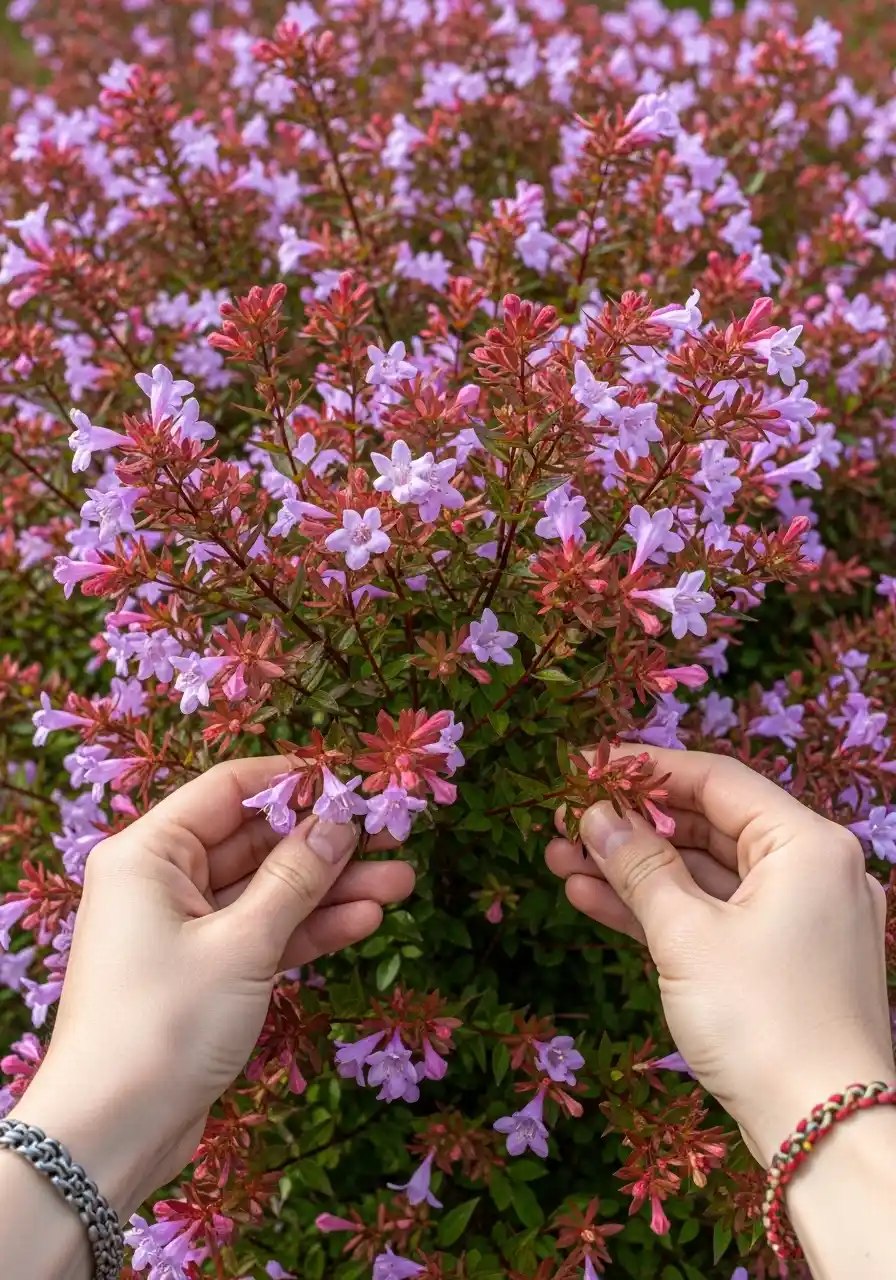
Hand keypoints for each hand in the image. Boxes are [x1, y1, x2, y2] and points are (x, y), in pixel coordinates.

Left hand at [11, 758, 413, 1216]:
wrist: (113, 1134)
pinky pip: (263, 932)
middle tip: (393, 835)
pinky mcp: (205, 971)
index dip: (295, 783)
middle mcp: (161, 881)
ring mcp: (184, 928)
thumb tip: (340, 818)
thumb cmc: (164, 1024)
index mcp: (148, 853)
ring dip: (330, 888)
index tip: (355, 783)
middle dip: (325, 842)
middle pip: (255, 841)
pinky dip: (308, 928)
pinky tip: (365, 919)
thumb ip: (297, 876)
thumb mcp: (242, 943)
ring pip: (267, 890)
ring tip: (401, 880)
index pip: (229, 790)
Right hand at [545, 746, 893, 1160]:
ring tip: (559, 862)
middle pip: (708, 826)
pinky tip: (592, 899)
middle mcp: (812, 870)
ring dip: (634, 870)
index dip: (644, 769)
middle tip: (562, 823)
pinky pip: (714, 916)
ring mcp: (799, 918)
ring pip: (704, 875)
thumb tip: (595, 816)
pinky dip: (660, 909)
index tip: (584, 766)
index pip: (716, 780)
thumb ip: (638, 865)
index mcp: (806, 844)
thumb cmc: (761, 1020)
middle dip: (630, 827)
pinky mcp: (781, 961)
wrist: (826, 1134)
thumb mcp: (686, 934)